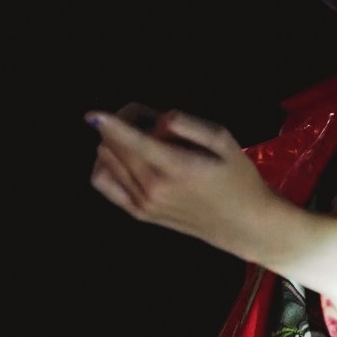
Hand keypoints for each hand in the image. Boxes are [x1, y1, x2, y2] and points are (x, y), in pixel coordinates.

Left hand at [86, 103, 278, 260]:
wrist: (243, 223)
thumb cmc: (237, 177)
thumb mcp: (223, 139)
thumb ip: (188, 123)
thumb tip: (158, 120)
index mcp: (175, 167)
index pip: (130, 141)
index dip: (110, 123)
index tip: (93, 113)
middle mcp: (153, 188)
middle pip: (114, 146)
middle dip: (123, 123)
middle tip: (151, 119)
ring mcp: (143, 203)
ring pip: (105, 162)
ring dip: (114, 142)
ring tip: (142, 137)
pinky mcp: (139, 213)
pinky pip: (105, 183)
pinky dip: (106, 164)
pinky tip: (125, 156)